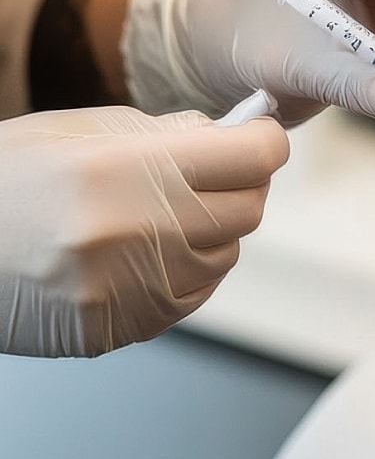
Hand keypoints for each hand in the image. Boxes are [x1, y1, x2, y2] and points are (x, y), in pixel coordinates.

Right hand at [0, 107, 288, 356]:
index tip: (260, 137)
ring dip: (212, 231)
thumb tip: (229, 135)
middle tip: (214, 172)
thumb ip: (161, 134)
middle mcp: (142, 232)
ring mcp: (138, 287)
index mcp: (131, 169)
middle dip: (240, 185)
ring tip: (162, 214)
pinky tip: (145, 251)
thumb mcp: (74, 131)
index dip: (264, 143)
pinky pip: (193, 295)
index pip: (251, 158)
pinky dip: (186, 271)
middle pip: (248, 209)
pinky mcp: (129, 326)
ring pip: (226, 255)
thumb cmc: (4, 182)